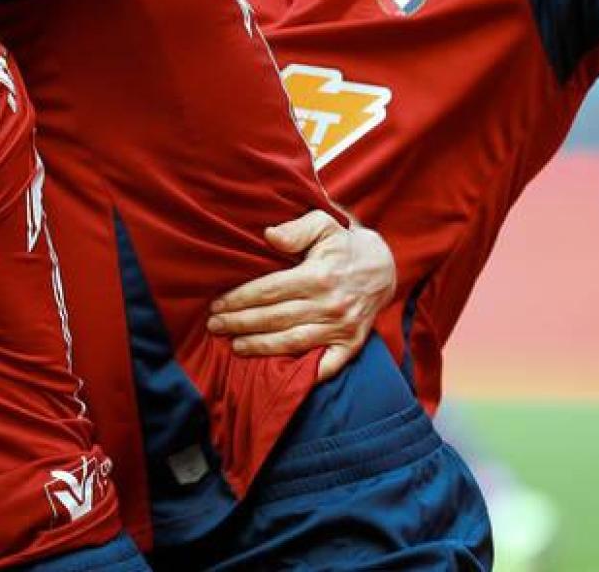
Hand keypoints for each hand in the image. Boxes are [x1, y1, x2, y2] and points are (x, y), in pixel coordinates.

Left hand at [206, 209, 395, 380]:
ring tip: (235, 346)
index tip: (217, 305)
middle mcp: (329, 305)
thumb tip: (269, 235)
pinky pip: (327, 365)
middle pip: (274, 318)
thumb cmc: (343, 244)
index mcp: (318, 276)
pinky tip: (279, 375)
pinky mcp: (352, 344)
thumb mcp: (324, 224)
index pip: (268, 291)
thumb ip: (296, 229)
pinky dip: (305, 374)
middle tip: (215, 326)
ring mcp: (342, 327)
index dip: (239, 299)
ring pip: (292, 343)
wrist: (384, 267)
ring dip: (260, 347)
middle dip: (240, 323)